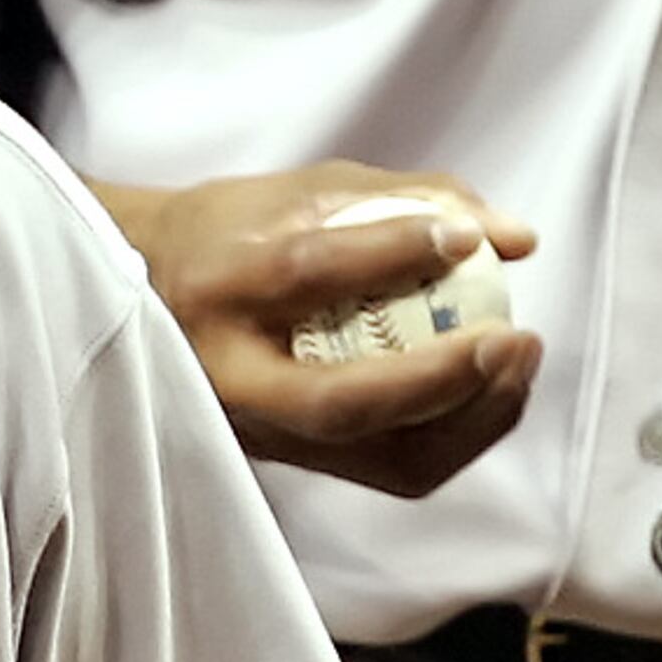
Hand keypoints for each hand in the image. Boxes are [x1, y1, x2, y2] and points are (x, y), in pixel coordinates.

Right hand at [95, 168, 540, 500]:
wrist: (144, 301)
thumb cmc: (232, 235)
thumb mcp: (302, 193)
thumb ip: (405, 200)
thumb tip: (514, 238)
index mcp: (217, 286)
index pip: (303, 272)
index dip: (391, 253)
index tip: (467, 237)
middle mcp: (229, 376)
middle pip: (336, 402)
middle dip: (438, 379)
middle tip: (511, 337)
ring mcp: (261, 433)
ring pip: (375, 456)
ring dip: (467, 417)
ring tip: (517, 360)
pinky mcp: (297, 462)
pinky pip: (393, 468)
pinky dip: (458, 432)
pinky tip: (492, 389)